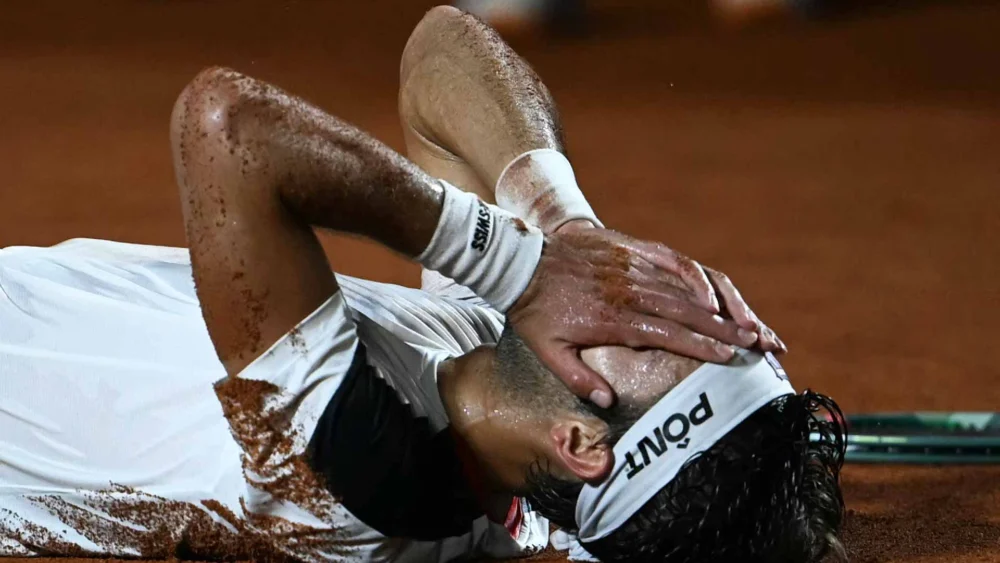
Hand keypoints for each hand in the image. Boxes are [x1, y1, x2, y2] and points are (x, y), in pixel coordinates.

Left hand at [506, 226, 784, 407]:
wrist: (521, 263)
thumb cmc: (536, 312)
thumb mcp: (548, 352)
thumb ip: (579, 378)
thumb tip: (608, 402)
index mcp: (613, 320)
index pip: (666, 334)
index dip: (700, 345)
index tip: (729, 356)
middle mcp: (628, 292)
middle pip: (685, 311)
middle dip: (724, 328)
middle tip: (756, 341)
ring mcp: (631, 267)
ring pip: (683, 286)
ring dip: (718, 305)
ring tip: (746, 319)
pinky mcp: (630, 248)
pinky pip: (670, 259)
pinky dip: (695, 274)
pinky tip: (713, 288)